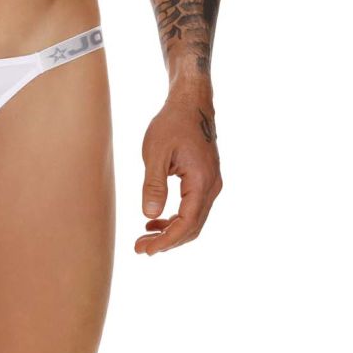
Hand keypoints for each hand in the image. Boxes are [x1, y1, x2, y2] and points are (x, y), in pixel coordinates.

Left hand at [136, 81, 221, 253]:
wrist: (191, 103)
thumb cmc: (171, 123)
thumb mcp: (156, 152)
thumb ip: (154, 184)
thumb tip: (149, 215)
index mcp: (201, 181)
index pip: (186, 223)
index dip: (166, 241)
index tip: (145, 250)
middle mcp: (212, 186)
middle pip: (193, 227)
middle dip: (167, 241)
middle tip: (140, 248)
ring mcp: (211, 184)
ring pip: (194, 220)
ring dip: (171, 232)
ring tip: (145, 237)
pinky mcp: (206, 180)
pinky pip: (194, 208)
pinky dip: (176, 218)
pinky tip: (155, 219)